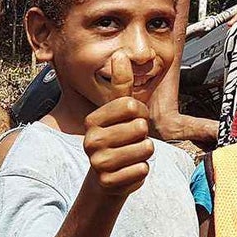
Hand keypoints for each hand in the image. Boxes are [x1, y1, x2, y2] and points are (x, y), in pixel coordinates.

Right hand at [82, 50, 153, 198]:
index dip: (140, 113)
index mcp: (93, 120)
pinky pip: (143, 169)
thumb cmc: (119, 137)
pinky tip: (127, 171)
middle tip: (129, 141)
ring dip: (144, 152)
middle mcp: (91, 140)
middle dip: (143, 134)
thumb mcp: (119, 110)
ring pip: (145, 148)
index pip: (131, 105)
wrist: (108, 177)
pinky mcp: (109, 182)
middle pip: (140, 127)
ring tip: (129, 155)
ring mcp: (98, 162)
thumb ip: (121, 84)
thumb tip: (120, 55)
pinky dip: (141, 170)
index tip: (131, 120)